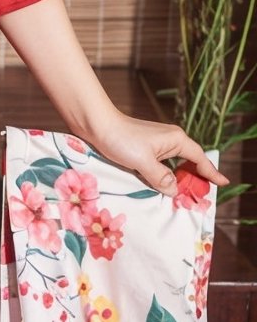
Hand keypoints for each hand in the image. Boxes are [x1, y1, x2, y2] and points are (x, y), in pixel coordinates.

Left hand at [82, 108, 229, 195]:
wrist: (97, 124)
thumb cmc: (121, 139)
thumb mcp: (143, 162)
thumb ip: (161, 177)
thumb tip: (175, 190)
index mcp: (176, 140)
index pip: (200, 159)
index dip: (211, 172)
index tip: (223, 183)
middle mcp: (171, 140)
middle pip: (190, 162)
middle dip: (196, 178)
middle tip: (200, 197)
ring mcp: (158, 144)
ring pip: (176, 164)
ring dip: (180, 178)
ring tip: (184, 195)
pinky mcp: (146, 148)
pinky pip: (164, 165)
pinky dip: (167, 175)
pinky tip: (163, 186)